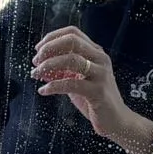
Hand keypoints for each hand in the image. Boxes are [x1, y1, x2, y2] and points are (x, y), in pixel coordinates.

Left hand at [31, 27, 151, 152]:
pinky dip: (53, 86)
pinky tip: (43, 90)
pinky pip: (71, 84)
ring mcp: (101, 74)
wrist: (116, 120)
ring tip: (36, 74)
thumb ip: (63, 70)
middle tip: (36, 60)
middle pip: (72, 41)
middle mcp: (100, 59)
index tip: (38, 49)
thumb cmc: (96, 99)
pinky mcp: (98, 91)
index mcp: (95, 52)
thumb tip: (39, 65)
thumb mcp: (78, 79)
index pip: (73, 33)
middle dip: (49, 48)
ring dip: (48, 65)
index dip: (52, 37)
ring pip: (71, 59)